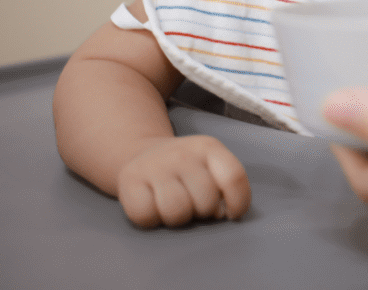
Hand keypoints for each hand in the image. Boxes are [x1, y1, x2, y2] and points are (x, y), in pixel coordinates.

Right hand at [115, 135, 250, 227]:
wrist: (140, 153)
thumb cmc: (185, 170)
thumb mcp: (211, 166)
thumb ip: (225, 185)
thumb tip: (221, 213)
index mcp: (209, 147)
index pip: (234, 177)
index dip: (238, 202)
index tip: (231, 213)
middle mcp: (182, 154)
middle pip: (206, 201)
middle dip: (203, 211)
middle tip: (193, 203)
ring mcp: (154, 166)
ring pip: (177, 212)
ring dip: (178, 219)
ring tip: (175, 207)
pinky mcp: (129, 181)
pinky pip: (146, 216)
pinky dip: (151, 219)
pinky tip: (153, 207)